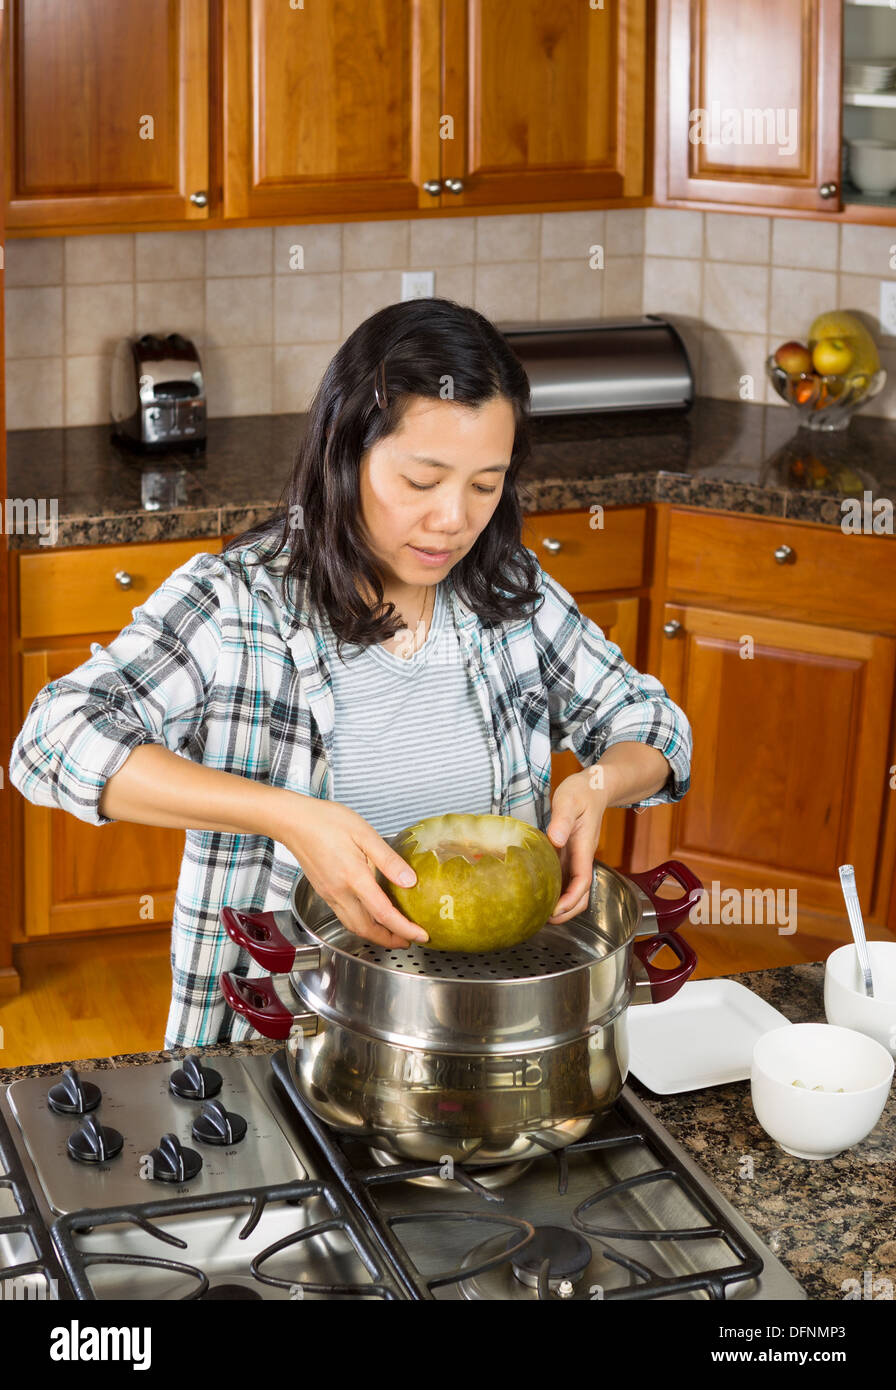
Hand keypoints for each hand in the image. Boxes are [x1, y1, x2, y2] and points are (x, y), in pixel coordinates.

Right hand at [275, 796, 427, 948]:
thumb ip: (388, 860)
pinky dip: (362, 925)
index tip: (421, 935)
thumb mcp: (365, 834)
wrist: (294, 822)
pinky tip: (371, 917)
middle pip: (367, 929)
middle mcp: (340, 892)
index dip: (404, 928)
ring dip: (375, 936)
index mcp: (354, 877)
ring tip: (394, 934)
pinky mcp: (324, 892)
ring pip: (354, 926)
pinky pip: (345, 917)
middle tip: (410, 940)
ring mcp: (330, 894)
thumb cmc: (327, 822)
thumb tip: (410, 881)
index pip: (383, 914)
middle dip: (390, 940)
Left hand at [544, 770, 607, 923]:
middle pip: (582, 894)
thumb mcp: (568, 800)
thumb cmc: (582, 792)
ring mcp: (576, 857)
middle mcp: (582, 857)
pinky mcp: (569, 855)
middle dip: (567, 911)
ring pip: (574, 890)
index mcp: (584, 847)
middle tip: (545, 920)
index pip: (582, 880)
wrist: (594, 787)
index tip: (555, 910)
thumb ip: (561, 819)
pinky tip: (539, 895)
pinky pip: (565, 879)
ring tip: (540, 913)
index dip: (571, 899)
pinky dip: (556, 892)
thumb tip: (555, 840)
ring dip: (562, 905)